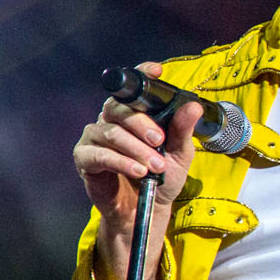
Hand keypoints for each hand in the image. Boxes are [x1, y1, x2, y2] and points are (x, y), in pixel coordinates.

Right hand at [75, 61, 201, 279]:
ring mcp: (94, 138)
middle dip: (142, 124)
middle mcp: (110, 120)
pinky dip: (121, 162)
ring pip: (111, 132)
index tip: (157, 71)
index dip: (141, 75)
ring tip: (155, 166)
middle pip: (119, 108)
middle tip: (159, 141)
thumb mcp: (179, 153)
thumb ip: (183, 129)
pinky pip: (99, 155)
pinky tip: (138, 171)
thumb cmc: (161, 175)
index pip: (133, 88)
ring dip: (136, 149)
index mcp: (133, 113)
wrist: (146, 208)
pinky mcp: (85, 159)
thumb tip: (194, 106)